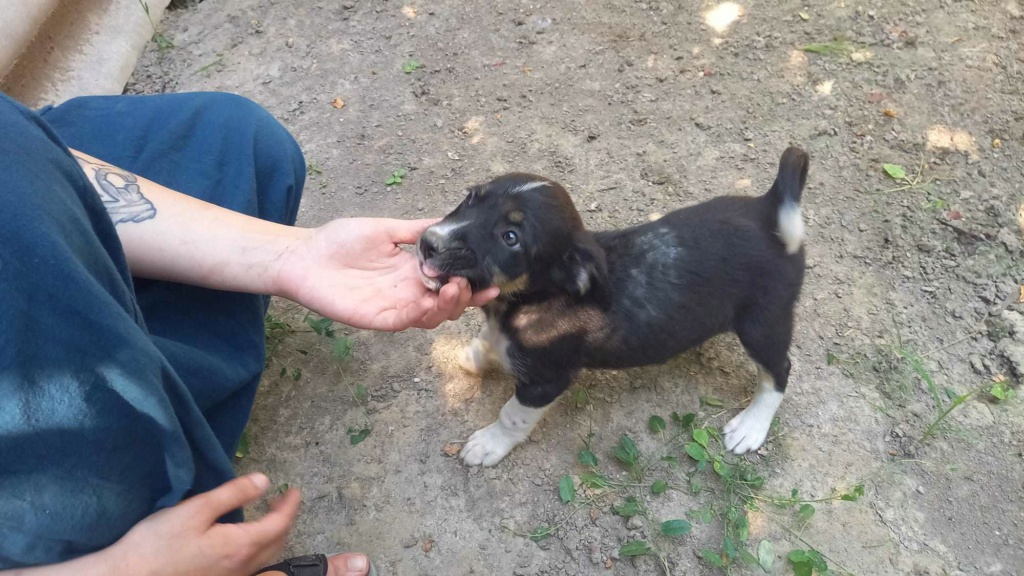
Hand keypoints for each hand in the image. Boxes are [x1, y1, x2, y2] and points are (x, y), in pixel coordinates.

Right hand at [102, 473, 299, 575]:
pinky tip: (247, 540)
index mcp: (240, 546)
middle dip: (285, 519)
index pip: (279, 524)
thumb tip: (264, 481)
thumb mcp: (196, 510)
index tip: (294, 490)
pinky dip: (260, 549)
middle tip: (281, 499)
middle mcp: (242, 568)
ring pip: (266, 557)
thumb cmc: (158, 543)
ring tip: (268, 516)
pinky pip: (252, 566)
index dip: (290, 505)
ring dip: (274, 535)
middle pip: (278, 542)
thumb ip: (233, 494)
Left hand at [275, 218, 498, 330]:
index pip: (450, 281)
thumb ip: (416, 230)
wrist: (302, 257)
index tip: (492, 278)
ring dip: (449, 307)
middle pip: (448, 303)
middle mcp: (410, 291)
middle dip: (466, 297)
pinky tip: (430, 303)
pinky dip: (423, 315)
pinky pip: (408, 323)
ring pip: (433, 316)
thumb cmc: (339, 241)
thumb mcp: (385, 229)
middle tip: (471, 284)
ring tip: (455, 289)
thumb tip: (447, 220)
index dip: (472, 283)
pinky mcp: (380, 319)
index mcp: (414, 270)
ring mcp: (396, 307)